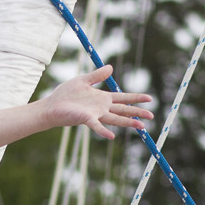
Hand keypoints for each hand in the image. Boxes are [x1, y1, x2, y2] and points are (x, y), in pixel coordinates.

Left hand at [38, 65, 152, 139]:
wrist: (52, 106)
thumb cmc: (66, 94)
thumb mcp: (83, 80)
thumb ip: (97, 75)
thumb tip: (111, 67)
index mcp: (102, 98)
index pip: (123, 98)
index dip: (136, 98)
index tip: (149, 99)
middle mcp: (101, 108)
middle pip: (123, 110)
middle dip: (137, 112)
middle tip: (152, 116)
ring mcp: (95, 114)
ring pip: (115, 119)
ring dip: (128, 122)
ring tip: (141, 126)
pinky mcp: (86, 119)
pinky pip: (96, 126)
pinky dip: (103, 131)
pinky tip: (112, 136)